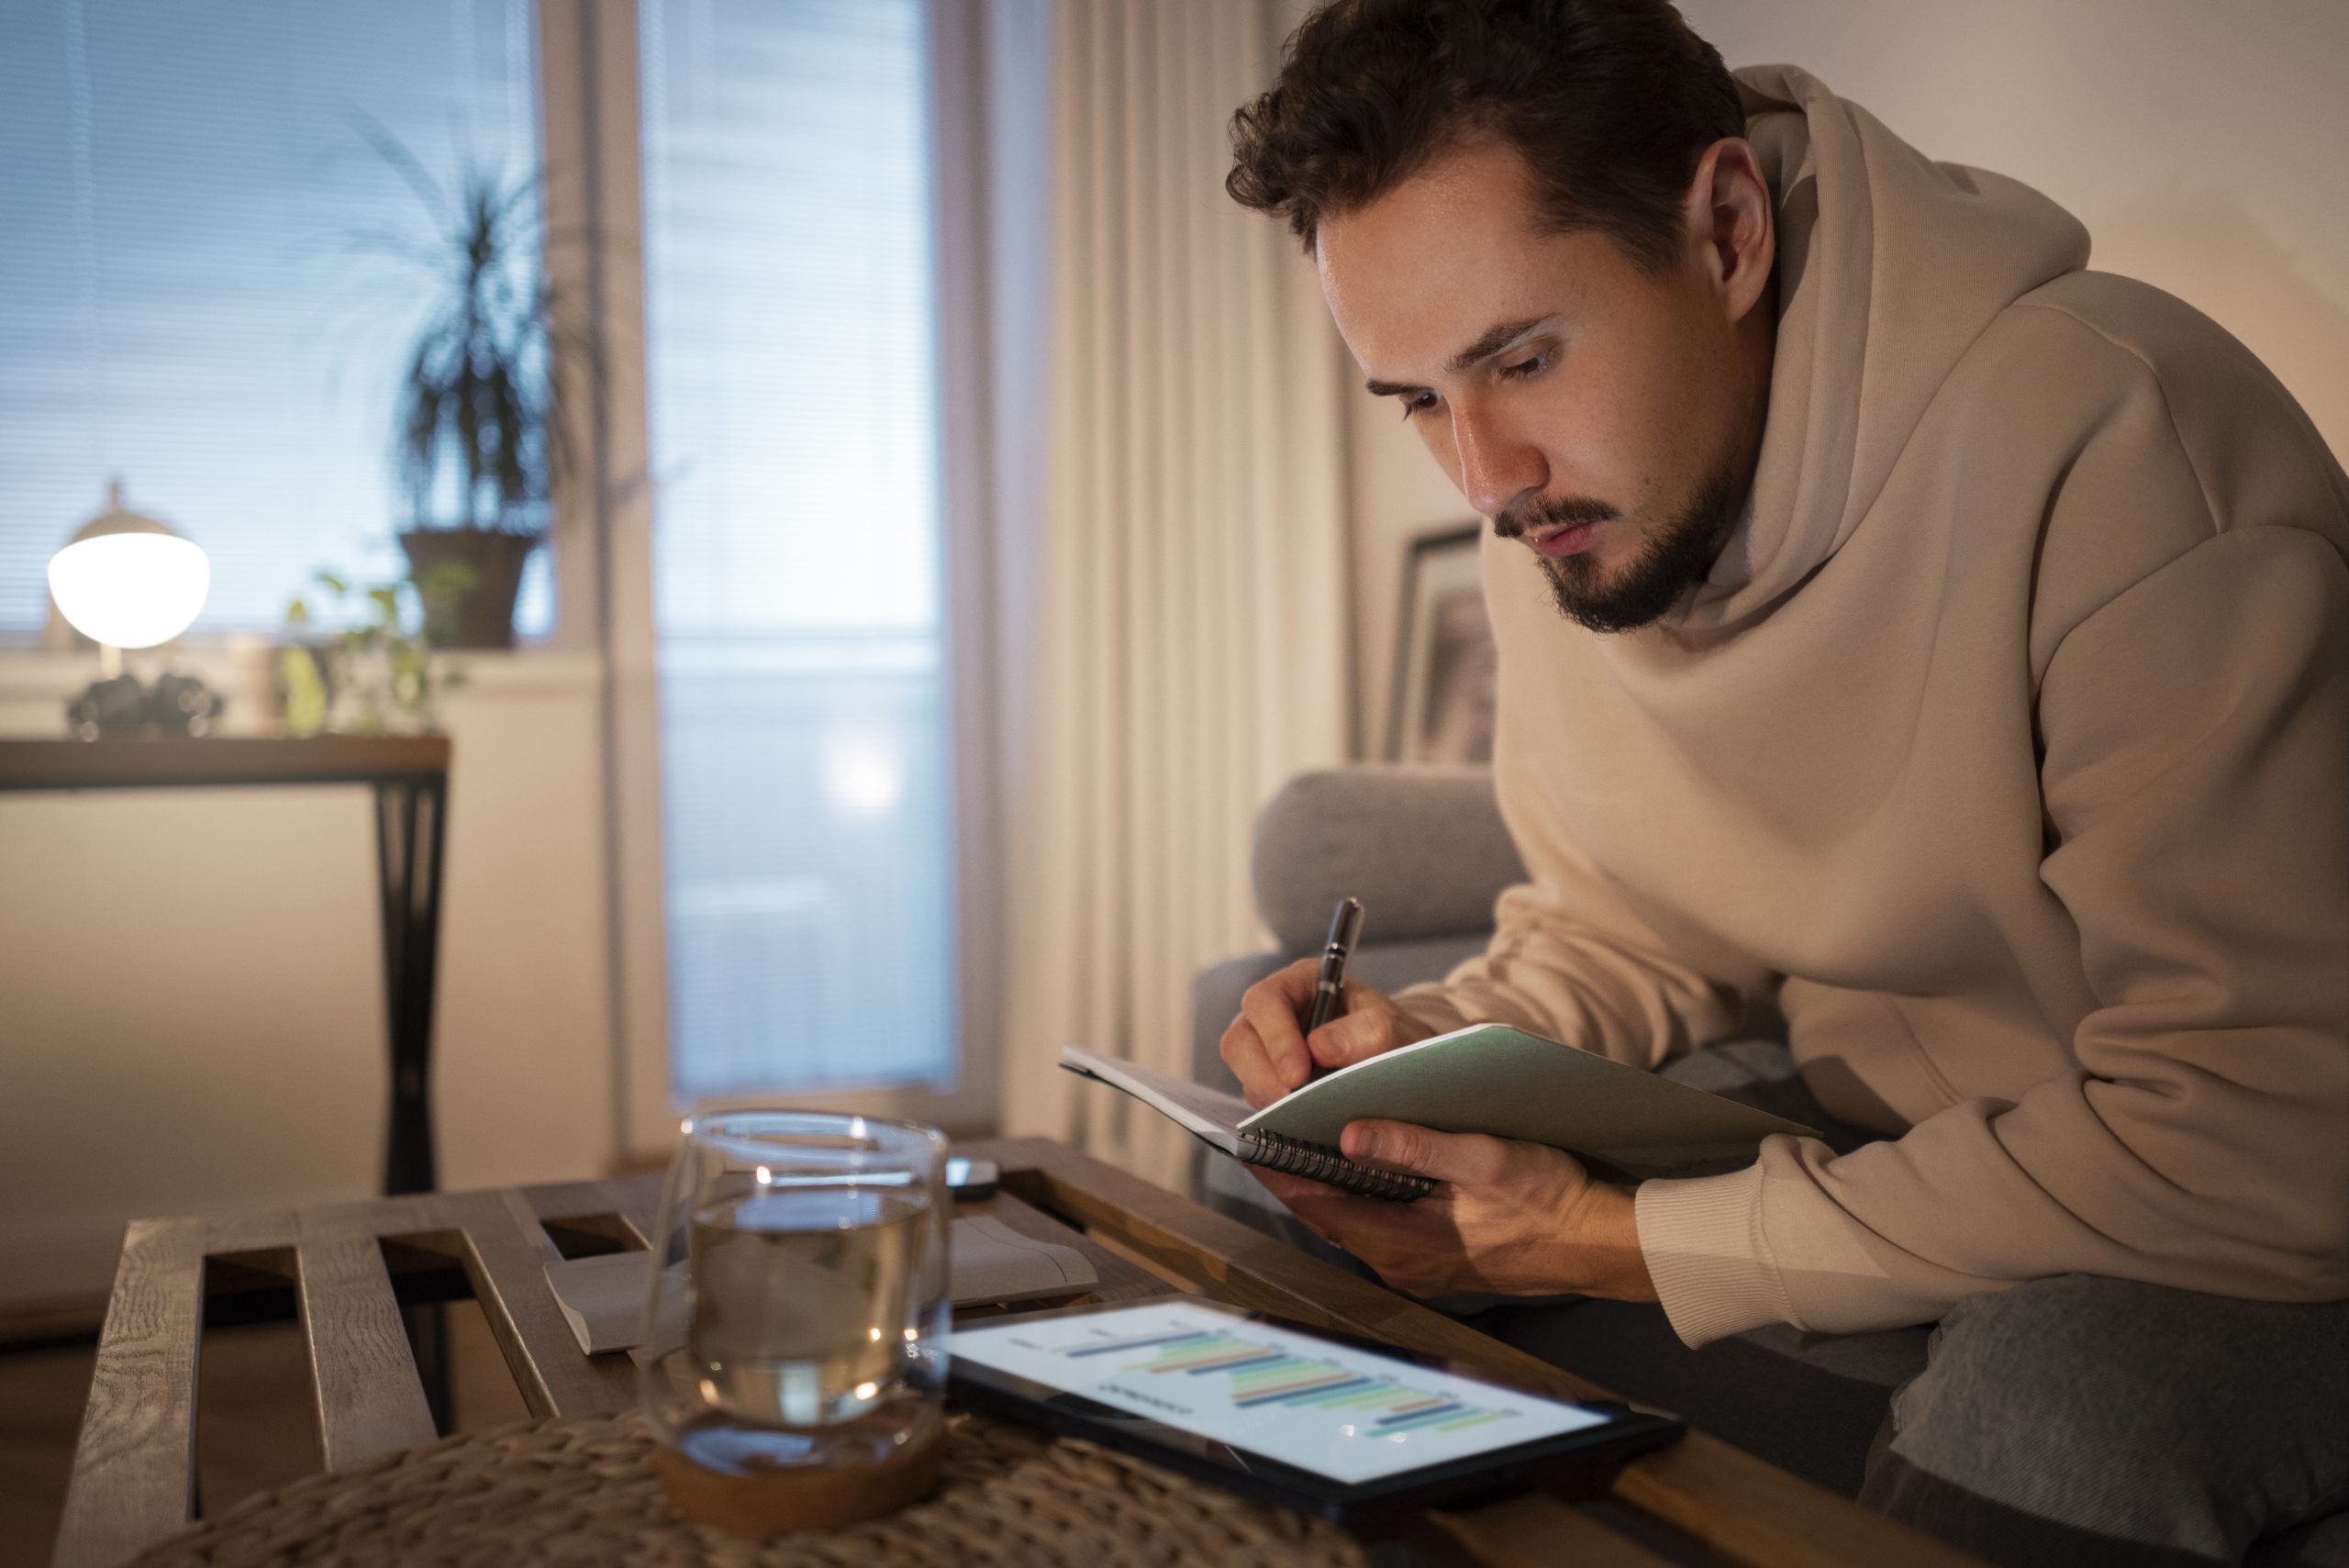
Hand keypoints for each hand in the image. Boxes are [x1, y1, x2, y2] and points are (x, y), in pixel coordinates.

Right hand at [1219, 960, 1438, 1107]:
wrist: (1401, 1066)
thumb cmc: (1395, 1037)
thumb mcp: (1392, 1029)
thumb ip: (1366, 1031)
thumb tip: (1320, 1048)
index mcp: (1299, 983)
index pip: (1266, 1001)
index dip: (1275, 1037)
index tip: (1297, 1075)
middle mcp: (1273, 1015)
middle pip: (1239, 1041)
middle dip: (1263, 1077)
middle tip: (1292, 1106)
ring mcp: (1266, 1052)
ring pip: (1244, 1076)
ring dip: (1269, 1099)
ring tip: (1304, 1117)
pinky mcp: (1269, 1085)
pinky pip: (1258, 1101)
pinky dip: (1276, 1117)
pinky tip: (1304, 1126)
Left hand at [1251, 1121, 1657, 1301]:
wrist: (1598, 1242)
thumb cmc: (1549, 1199)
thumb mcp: (1483, 1159)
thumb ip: (1414, 1146)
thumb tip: (1348, 1136)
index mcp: (1402, 1241)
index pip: (1316, 1203)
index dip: (1277, 1168)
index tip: (1246, 1134)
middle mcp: (1399, 1262)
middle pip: (1325, 1211)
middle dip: (1296, 1169)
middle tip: (1269, 1122)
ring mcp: (1415, 1264)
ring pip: (1349, 1217)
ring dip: (1326, 1180)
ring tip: (1302, 1131)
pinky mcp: (1433, 1258)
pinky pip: (1376, 1222)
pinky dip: (1358, 1191)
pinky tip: (1358, 1159)